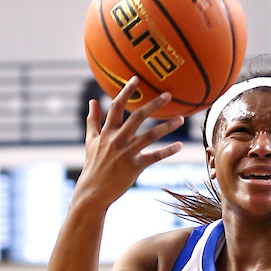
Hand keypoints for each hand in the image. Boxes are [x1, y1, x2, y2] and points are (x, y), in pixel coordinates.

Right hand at [75, 77, 185, 207]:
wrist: (93, 191)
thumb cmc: (93, 165)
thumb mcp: (90, 141)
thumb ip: (92, 120)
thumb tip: (92, 101)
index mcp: (107, 131)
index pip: (117, 106)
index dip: (126, 91)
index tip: (137, 79)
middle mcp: (117, 139)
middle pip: (138, 117)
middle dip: (154, 104)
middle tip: (168, 95)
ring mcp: (127, 153)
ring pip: (150, 135)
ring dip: (167, 126)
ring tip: (180, 119)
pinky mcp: (134, 167)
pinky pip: (154, 157)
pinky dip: (167, 151)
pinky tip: (179, 146)